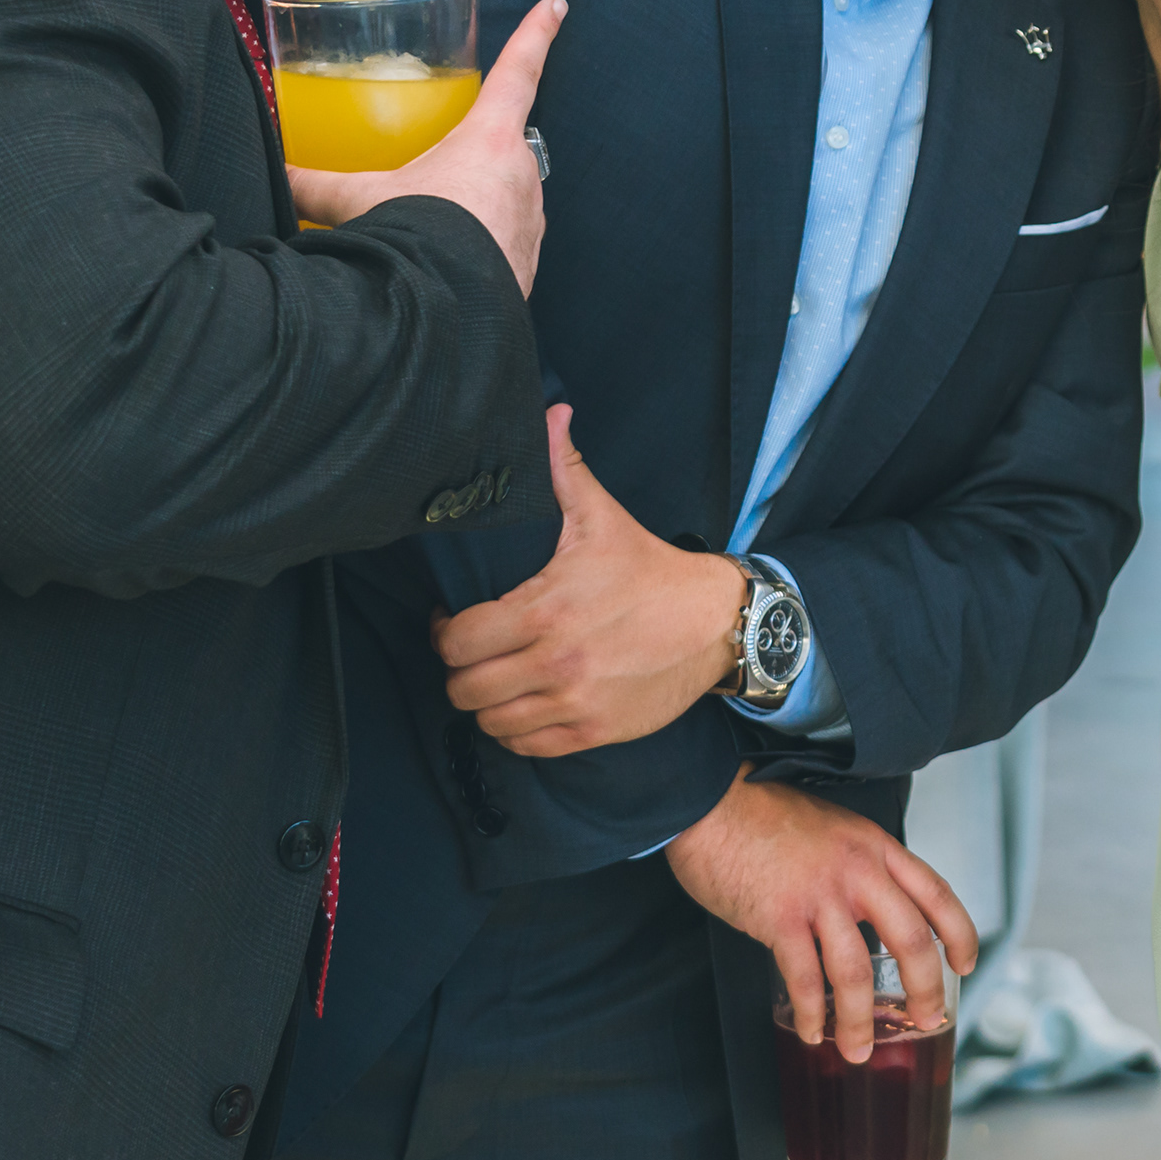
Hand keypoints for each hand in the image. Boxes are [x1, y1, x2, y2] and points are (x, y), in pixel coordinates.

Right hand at [288, 0, 561, 292]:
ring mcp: (532, 221)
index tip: (556, 5)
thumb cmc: (412, 242)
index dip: (536, 34)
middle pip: (504, 145)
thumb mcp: (358, 202)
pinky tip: (446, 261)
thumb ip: (315, 184)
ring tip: (430, 227)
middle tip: (436, 176)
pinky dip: (479, 245)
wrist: (444, 314)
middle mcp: (523, 174)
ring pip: (506, 196)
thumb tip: (278, 173)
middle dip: (473, 157)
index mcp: (490, 140)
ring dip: (474, 205)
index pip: (519, 72)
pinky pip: (506, 240)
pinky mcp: (529, 263)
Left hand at [435, 404, 747, 756]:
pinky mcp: (593, 730)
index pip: (457, 640)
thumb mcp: (604, 518)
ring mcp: (575, 701)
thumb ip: (565, 468)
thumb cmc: (651, 571)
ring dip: (485, 702)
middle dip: (460, 669)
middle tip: (473, 651)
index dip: (444, 631)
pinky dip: (514, 730)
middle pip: (465, 688)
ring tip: (496, 678)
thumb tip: (549, 413)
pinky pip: (525, 745)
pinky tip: (523, 703)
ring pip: (489, 722)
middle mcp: (556, 662)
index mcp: (547, 610)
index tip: (454, 620)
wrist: (716, 623)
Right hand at [668, 770, 980, 1064]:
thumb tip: (874, 911)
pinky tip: (812, 1030)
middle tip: (928, 1021)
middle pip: (910, 940)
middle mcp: (857, 871)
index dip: (961, 934)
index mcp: (875, 846)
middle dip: (925, 990)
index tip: (966, 964)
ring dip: (860, 1021)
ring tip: (858, 1050)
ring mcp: (819, 895)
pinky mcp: (778, 918)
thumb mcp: (835, 827)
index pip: (937, 894)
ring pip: (856, 973)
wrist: (713, 801)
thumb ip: (860, 865)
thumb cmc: (766, 814)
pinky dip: (811, 1013)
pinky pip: (804, 978)